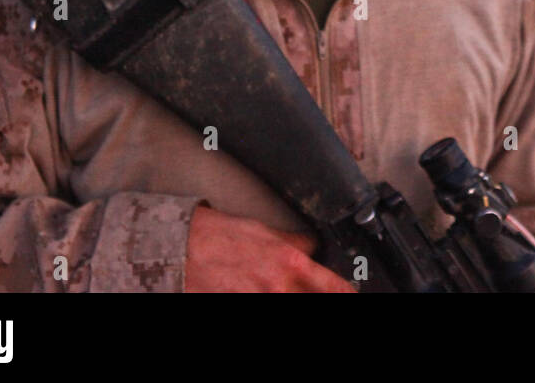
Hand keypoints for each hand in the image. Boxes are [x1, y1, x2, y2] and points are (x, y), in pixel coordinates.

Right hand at [184, 205, 356, 292]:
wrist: (181, 249)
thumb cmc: (219, 235)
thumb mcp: (262, 230)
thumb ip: (291, 242)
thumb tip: (311, 247)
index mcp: (289, 260)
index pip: (332, 284)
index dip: (346, 291)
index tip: (353, 293)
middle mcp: (279, 285)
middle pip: (315, 297)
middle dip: (324, 294)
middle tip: (332, 292)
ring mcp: (259, 298)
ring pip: (292, 301)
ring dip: (295, 296)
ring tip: (283, 288)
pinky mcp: (240, 303)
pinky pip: (265, 305)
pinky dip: (272, 298)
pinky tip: (269, 293)